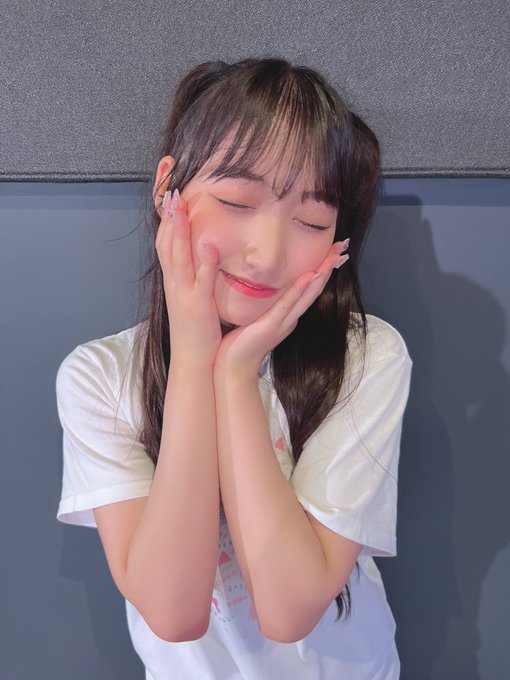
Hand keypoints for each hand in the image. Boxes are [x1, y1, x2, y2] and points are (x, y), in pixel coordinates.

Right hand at [156, 189, 220, 368]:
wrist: (193, 359)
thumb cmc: (195, 326)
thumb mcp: (190, 292)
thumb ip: (193, 270)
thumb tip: (198, 247)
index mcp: (174, 277)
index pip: (165, 238)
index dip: (164, 213)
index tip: (167, 186)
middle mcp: (174, 281)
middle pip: (165, 241)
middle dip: (166, 212)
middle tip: (169, 185)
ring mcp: (184, 293)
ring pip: (177, 256)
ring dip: (178, 230)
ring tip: (179, 205)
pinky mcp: (198, 306)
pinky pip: (201, 282)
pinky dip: (204, 263)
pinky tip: (209, 245)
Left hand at [213, 242, 349, 377]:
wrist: (233, 368)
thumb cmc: (240, 343)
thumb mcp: (255, 317)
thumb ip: (263, 303)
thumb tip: (263, 284)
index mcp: (287, 315)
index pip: (308, 288)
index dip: (321, 270)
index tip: (331, 251)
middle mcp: (290, 318)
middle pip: (314, 289)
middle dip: (328, 267)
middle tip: (342, 246)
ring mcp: (283, 322)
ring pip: (307, 295)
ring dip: (321, 274)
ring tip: (333, 256)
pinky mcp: (271, 326)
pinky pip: (287, 305)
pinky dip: (300, 291)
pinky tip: (310, 276)